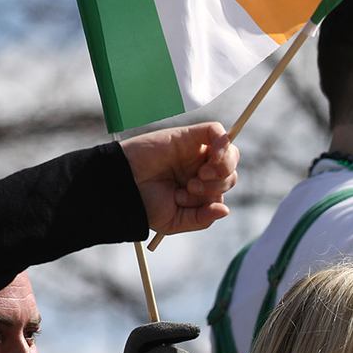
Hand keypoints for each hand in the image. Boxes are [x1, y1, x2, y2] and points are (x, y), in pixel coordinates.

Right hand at [118, 123, 238, 235]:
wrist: (122, 185)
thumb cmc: (144, 203)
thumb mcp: (176, 221)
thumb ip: (202, 218)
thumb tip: (226, 209)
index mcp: (200, 187)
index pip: (224, 187)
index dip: (216, 196)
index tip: (190, 200)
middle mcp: (199, 168)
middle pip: (230, 171)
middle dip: (220, 184)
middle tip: (192, 188)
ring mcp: (194, 151)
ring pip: (229, 152)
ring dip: (223, 168)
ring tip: (200, 176)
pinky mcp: (187, 135)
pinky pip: (216, 131)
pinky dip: (223, 143)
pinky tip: (215, 157)